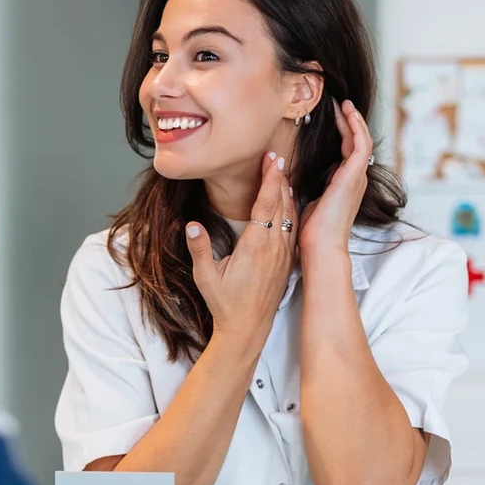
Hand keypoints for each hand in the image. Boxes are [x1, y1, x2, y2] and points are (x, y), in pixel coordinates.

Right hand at [188, 151, 295, 348]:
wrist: (248, 328)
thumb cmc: (225, 303)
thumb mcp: (205, 276)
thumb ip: (200, 248)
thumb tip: (191, 225)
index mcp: (255, 246)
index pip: (266, 203)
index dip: (270, 178)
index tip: (272, 158)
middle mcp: (274, 247)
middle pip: (281, 203)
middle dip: (279, 178)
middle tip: (276, 156)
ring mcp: (283, 255)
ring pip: (290, 215)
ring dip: (286, 193)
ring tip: (281, 173)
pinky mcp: (286, 262)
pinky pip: (292, 229)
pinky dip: (291, 211)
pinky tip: (288, 203)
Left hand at [299, 99, 371, 263]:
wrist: (321, 246)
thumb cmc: (313, 232)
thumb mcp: (308, 200)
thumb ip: (309, 186)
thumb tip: (293, 177)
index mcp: (344, 184)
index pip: (347, 151)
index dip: (342, 132)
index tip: (333, 116)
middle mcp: (354, 179)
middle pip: (356, 142)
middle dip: (348, 121)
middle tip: (339, 103)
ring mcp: (357, 177)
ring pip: (362, 140)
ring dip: (353, 120)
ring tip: (344, 103)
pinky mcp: (354, 176)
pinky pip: (361, 144)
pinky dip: (357, 127)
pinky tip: (348, 113)